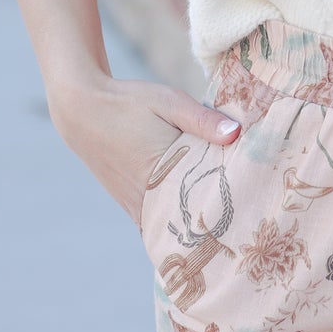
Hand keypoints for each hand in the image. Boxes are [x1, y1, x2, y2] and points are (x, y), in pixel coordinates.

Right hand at [48, 73, 240, 227]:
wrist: (81, 110)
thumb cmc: (129, 102)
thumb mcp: (168, 101)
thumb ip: (202, 119)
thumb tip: (237, 133)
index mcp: (160, 174)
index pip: (201, 206)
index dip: (226, 214)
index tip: (251, 221)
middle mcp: (146, 198)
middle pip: (188, 224)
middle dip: (214, 227)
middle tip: (245, 230)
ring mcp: (134, 205)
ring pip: (171, 228)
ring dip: (193, 228)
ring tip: (225, 229)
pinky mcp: (128, 204)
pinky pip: (155, 224)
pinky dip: (174, 224)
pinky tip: (193, 223)